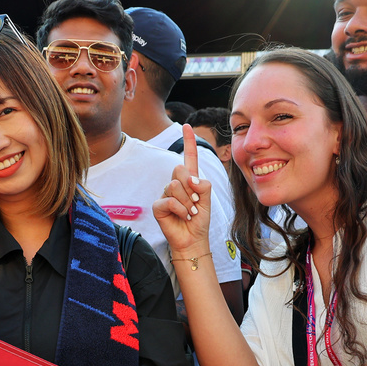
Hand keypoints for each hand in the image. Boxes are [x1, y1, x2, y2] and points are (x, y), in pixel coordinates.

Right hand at [152, 124, 211, 262]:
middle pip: (180, 170)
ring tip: (190, 212)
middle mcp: (176, 184)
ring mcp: (166, 194)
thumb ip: (203, 186)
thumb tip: (192, 179)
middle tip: (195, 203)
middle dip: (191, 188)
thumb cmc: (199, 220)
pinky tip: (182, 216)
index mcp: (190, 180)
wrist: (193, 239)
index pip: (189, 157)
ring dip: (188, 202)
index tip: (186, 125)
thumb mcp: (208, 200)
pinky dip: (180, 210)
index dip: (188, 142)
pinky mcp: (158, 206)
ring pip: (175, 186)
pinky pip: (169, 200)